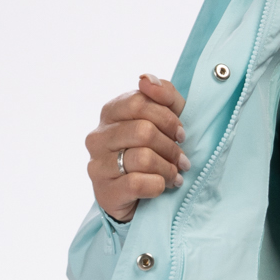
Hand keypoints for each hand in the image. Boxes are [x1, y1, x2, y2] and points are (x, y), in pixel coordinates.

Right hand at [86, 74, 188, 221]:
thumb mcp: (165, 122)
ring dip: (168, 168)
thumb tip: (146, 79)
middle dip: (171, 146)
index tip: (181, 134)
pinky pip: (137, 183)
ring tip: (175, 175)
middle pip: (144, 130)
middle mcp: (99, 136)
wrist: (137, 200)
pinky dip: (158, 186)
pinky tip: (162, 187)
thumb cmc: (153, 155)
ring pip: (143, 158)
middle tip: (182, 160)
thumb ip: (163, 95)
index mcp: (111, 113)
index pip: (139, 102)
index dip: (168, 118)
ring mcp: (97, 164)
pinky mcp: (104, 191)